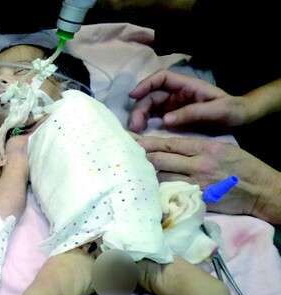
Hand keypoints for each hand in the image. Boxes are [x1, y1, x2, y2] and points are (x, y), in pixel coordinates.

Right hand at [128, 70, 250, 131]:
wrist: (242, 120)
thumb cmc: (232, 111)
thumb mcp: (217, 111)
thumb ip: (193, 113)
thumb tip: (165, 120)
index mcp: (187, 86)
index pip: (161, 79)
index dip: (145, 84)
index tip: (133, 96)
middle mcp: (177, 95)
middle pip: (151, 96)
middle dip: (140, 108)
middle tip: (134, 126)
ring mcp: (173, 107)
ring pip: (150, 108)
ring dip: (140, 118)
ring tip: (136, 132)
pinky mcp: (173, 119)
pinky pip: (154, 119)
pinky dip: (145, 125)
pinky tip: (143, 134)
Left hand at [137, 135, 280, 221]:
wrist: (263, 191)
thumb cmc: (244, 168)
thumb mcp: (223, 149)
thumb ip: (197, 148)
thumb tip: (171, 149)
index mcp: (204, 148)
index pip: (167, 144)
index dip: (145, 142)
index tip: (128, 139)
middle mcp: (198, 164)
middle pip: (159, 160)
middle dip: (138, 157)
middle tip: (119, 155)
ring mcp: (197, 184)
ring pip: (162, 177)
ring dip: (143, 175)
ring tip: (125, 172)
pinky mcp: (198, 200)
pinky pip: (172, 194)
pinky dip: (157, 191)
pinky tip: (143, 190)